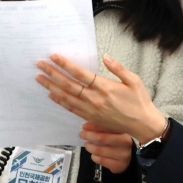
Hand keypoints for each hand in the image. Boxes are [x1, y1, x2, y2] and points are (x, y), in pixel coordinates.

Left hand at [36, 53, 165, 144]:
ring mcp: (91, 110)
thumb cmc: (139, 101)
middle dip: (53, 74)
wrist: (142, 125)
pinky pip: (71, 108)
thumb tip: (106, 57)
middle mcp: (95, 99)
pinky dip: (60, 101)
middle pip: (69, 85)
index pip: (80, 74)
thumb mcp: (134, 80)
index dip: (66, 65)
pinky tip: (51, 94)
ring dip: (51, 86)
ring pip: (67, 97)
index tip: (54, 57)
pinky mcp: (90, 117)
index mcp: (105, 87)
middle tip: (40, 65)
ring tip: (40, 78)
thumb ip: (118, 68)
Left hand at [80, 122, 132, 173]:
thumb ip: (103, 127)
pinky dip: (94, 156)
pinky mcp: (118, 166)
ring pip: (99, 150)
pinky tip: (93, 154)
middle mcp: (126, 143)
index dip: (93, 126)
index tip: (84, 126)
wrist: (128, 157)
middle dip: (89, 136)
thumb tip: (87, 125)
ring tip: (87, 145)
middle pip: (102, 138)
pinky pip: (101, 160)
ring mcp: (123, 156)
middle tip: (82, 134)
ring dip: (89, 147)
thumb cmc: (118, 141)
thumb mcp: (115, 132)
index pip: (107, 126)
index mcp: (125, 131)